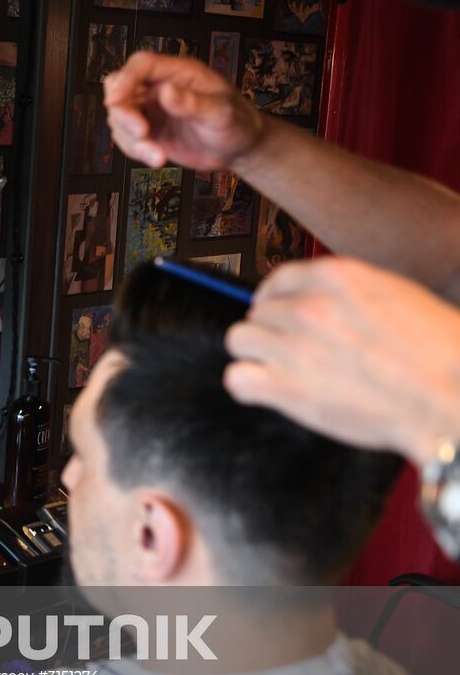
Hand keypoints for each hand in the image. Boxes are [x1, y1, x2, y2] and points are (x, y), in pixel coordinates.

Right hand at [103, 51, 267, 171]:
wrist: (239, 148)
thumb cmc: (237, 123)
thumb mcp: (220, 113)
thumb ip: (192, 103)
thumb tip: (165, 92)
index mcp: (178, 73)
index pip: (142, 65)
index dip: (125, 79)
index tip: (115, 100)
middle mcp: (160, 87)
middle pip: (120, 88)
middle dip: (122, 113)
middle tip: (141, 133)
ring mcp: (152, 110)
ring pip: (119, 117)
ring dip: (131, 139)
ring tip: (157, 155)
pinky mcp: (149, 131)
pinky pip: (126, 138)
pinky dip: (136, 151)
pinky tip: (157, 159)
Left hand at [224, 256, 459, 465]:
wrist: (451, 396)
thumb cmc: (439, 353)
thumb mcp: (398, 297)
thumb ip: (351, 295)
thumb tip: (321, 300)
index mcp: (338, 278)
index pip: (279, 279)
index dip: (276, 298)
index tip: (278, 311)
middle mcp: (309, 307)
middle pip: (259, 311)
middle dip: (274, 330)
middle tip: (294, 350)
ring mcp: (293, 346)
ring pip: (239, 339)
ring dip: (256, 354)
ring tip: (280, 369)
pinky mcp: (285, 387)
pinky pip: (237, 378)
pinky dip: (248, 385)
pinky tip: (266, 390)